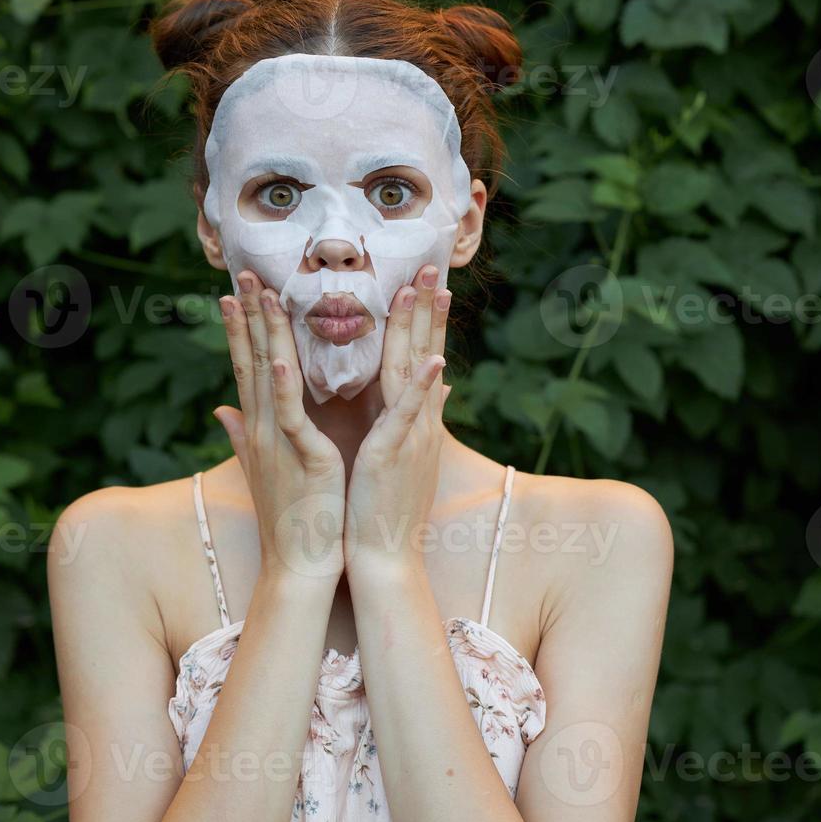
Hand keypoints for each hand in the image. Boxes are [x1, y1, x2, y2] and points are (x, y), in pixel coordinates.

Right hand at [214, 271, 346, 583]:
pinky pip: (290, 416)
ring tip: (260, 294)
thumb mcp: (262, 468)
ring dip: (263, 333)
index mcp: (260, 428)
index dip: (238, 328)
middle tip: (242, 273)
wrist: (300, 564)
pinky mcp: (302, 457)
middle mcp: (262, 428)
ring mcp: (278, 441)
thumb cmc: (289, 518)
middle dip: (247, 315)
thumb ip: (241, 434)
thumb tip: (220, 409)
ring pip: (267, 376)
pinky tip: (280, 357)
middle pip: (251, 360)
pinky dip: (284, 386)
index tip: (232, 292)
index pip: (246, 367)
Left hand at [343, 265, 450, 571]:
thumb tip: (437, 384)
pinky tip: (432, 360)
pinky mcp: (396, 455)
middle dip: (429, 309)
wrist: (384, 555)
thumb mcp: (403, 453)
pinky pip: (409, 416)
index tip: (428, 282)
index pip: (421, 358)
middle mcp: (419, 422)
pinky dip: (421, 388)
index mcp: (413, 421)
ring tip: (426, 290)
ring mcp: (412, 436)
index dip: (426, 320)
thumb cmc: (383, 508)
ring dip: (422, 329)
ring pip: (416, 372)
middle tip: (433, 266)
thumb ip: (417, 415)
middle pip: (425, 353)